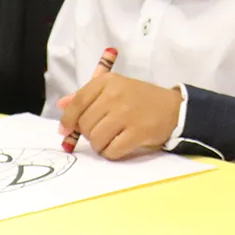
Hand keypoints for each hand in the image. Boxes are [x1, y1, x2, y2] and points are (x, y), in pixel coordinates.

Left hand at [56, 71, 182, 159]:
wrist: (173, 108)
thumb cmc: (140, 99)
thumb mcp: (114, 89)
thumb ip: (87, 96)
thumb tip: (62, 105)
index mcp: (107, 82)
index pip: (77, 103)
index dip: (68, 120)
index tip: (65, 130)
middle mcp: (115, 95)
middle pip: (85, 124)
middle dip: (89, 133)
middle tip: (102, 132)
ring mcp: (126, 113)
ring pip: (96, 139)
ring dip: (100, 145)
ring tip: (111, 138)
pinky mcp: (137, 132)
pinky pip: (111, 151)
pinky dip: (111, 153)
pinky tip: (120, 145)